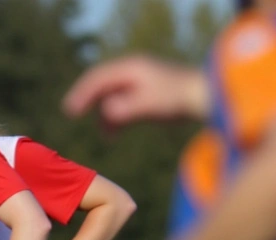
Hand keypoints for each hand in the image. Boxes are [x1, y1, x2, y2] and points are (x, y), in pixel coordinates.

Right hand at [63, 55, 206, 128]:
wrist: (206, 96)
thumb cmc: (177, 98)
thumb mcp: (148, 104)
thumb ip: (125, 108)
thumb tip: (105, 112)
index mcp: (130, 68)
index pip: (97, 78)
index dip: (81, 94)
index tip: (70, 111)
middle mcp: (132, 72)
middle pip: (101, 84)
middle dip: (86, 100)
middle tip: (71, 114)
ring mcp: (139, 82)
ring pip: (110, 94)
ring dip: (102, 113)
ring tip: (105, 135)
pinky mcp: (146, 93)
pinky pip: (121, 102)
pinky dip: (114, 116)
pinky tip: (114, 134)